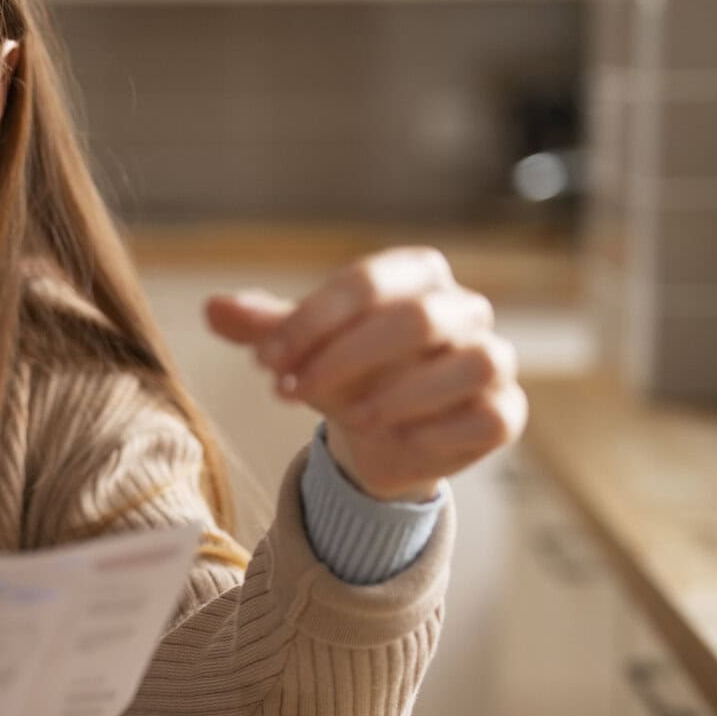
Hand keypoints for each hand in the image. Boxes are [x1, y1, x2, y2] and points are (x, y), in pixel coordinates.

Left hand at [204, 247, 526, 501]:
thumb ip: (263, 327)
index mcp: (414, 275)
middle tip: (290, 390)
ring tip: (351, 418)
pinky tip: (396, 440)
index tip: (265, 361)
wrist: (381, 436)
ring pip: (471, 362)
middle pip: (417, 319)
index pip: (367, 282)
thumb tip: (212, 308)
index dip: (313, 321)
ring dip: (400, 394)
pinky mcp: (504, 413)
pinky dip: (439, 430)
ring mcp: (492, 360)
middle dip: (346, 356)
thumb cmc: (344, 373)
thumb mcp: (300, 349)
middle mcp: (463, 309)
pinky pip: (489, 416)